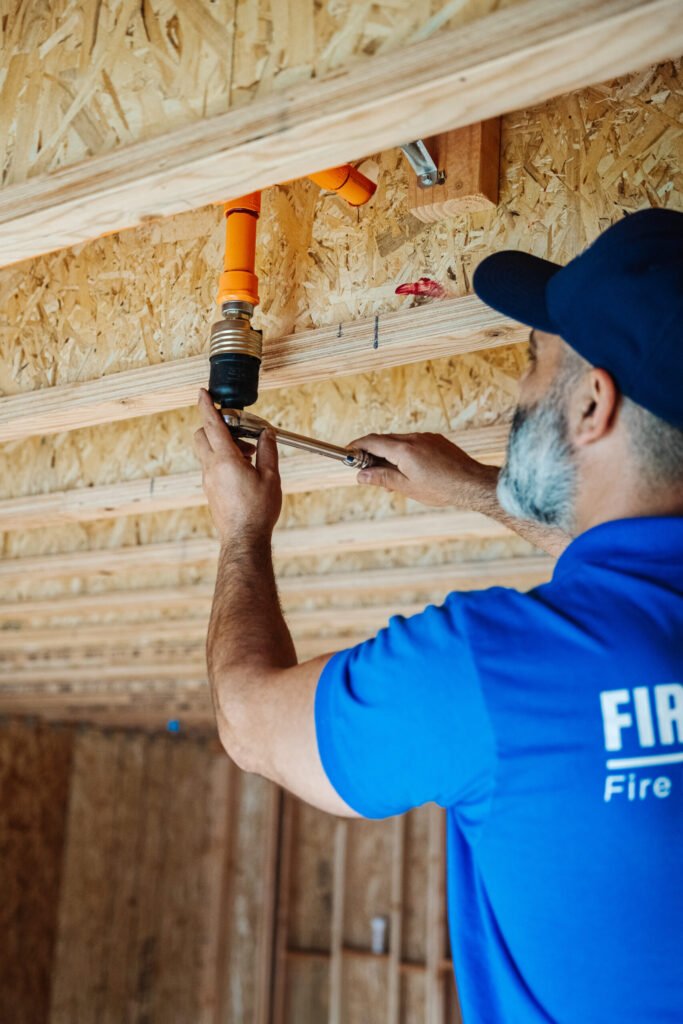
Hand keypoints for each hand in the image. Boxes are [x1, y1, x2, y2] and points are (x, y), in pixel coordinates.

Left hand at [194, 390, 282, 542]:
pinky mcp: (210, 490)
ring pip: (207, 451)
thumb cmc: (258, 510)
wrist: (244, 539)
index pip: (212, 425)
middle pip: (202, 435)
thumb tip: (266, 433)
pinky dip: (223, 459)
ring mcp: (208, 480)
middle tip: (240, 432)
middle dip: (216, 426)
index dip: (206, 405)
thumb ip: (268, 451)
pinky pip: (211, 466)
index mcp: (226, 460)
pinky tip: (243, 470)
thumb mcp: (271, 477)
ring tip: (249, 456)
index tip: (202, 392)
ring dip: (224, 445)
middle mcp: (211, 468)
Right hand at [350, 431, 498, 508]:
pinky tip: (409, 469)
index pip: (372, 441)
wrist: (472, 484)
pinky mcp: (437, 440)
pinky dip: (405, 452)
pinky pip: (414, 442)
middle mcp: (414, 438)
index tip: (348, 452)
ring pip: (400, 441)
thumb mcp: (406, 487)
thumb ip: (382, 478)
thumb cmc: (441, 488)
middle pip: (385, 440)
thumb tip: (361, 475)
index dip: (357, 446)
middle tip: (366, 469)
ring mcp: (427, 437)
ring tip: (391, 476)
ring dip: (390, 453)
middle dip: (372, 452)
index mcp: (404, 450)